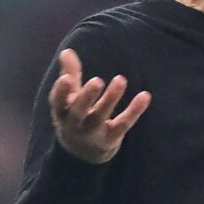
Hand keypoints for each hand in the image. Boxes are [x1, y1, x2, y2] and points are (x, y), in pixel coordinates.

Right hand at [48, 48, 151, 163]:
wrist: (82, 152)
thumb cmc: (75, 115)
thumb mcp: (69, 98)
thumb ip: (70, 74)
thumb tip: (67, 51)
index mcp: (62, 111)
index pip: (57, 102)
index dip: (60, 91)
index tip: (66, 78)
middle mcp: (75, 124)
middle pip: (79, 111)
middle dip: (87, 97)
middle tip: (97, 80)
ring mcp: (93, 133)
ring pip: (101, 116)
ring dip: (111, 98)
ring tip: (120, 79)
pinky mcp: (111, 138)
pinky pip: (124, 124)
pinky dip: (135, 110)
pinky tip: (145, 96)